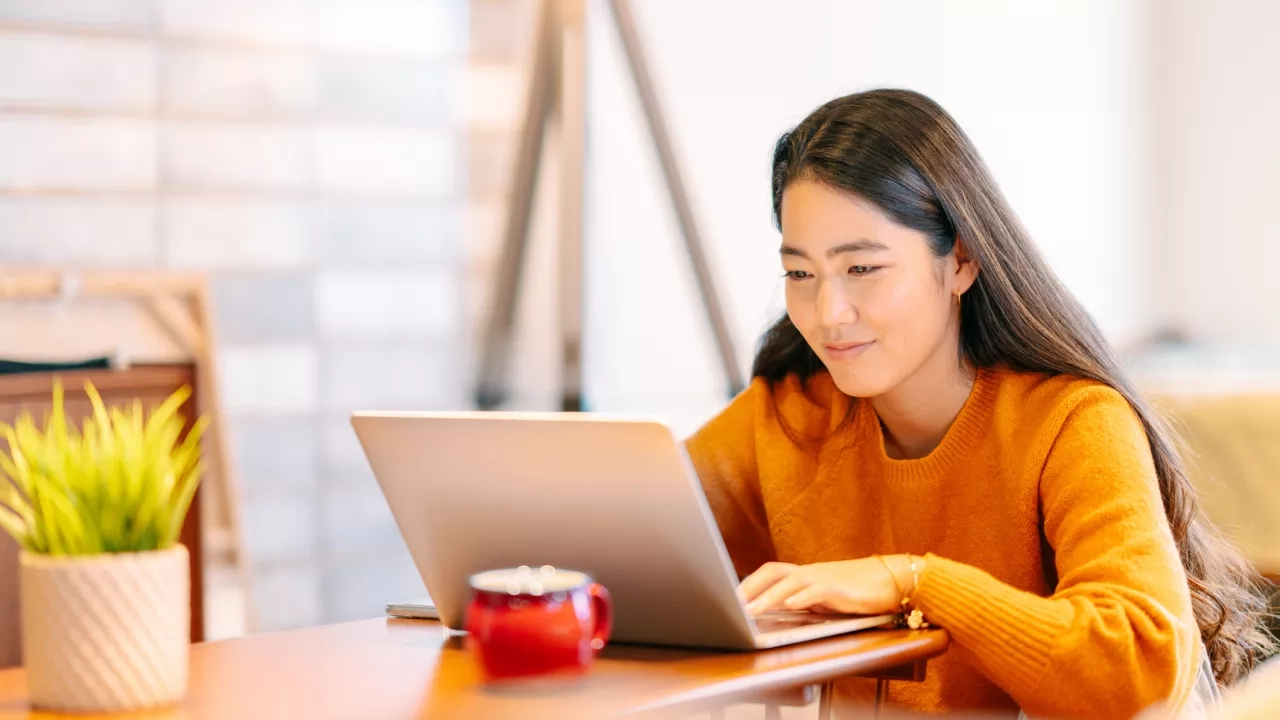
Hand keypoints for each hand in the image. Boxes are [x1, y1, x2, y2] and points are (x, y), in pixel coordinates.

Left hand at [737, 556, 915, 615]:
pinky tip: (789, 606)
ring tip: (750, 611)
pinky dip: (801, 598)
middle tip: (732, 604)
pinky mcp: (839, 590)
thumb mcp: (826, 598)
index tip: (730, 598)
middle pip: (772, 571)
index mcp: (805, 575)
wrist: (893, 580)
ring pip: (790, 582)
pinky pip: (816, 591)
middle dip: (750, 587)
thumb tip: (781, 611)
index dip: (749, 583)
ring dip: (768, 596)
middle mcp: (810, 573)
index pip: (770, 573)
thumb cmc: (859, 591)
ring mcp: (824, 579)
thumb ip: (805, 601)